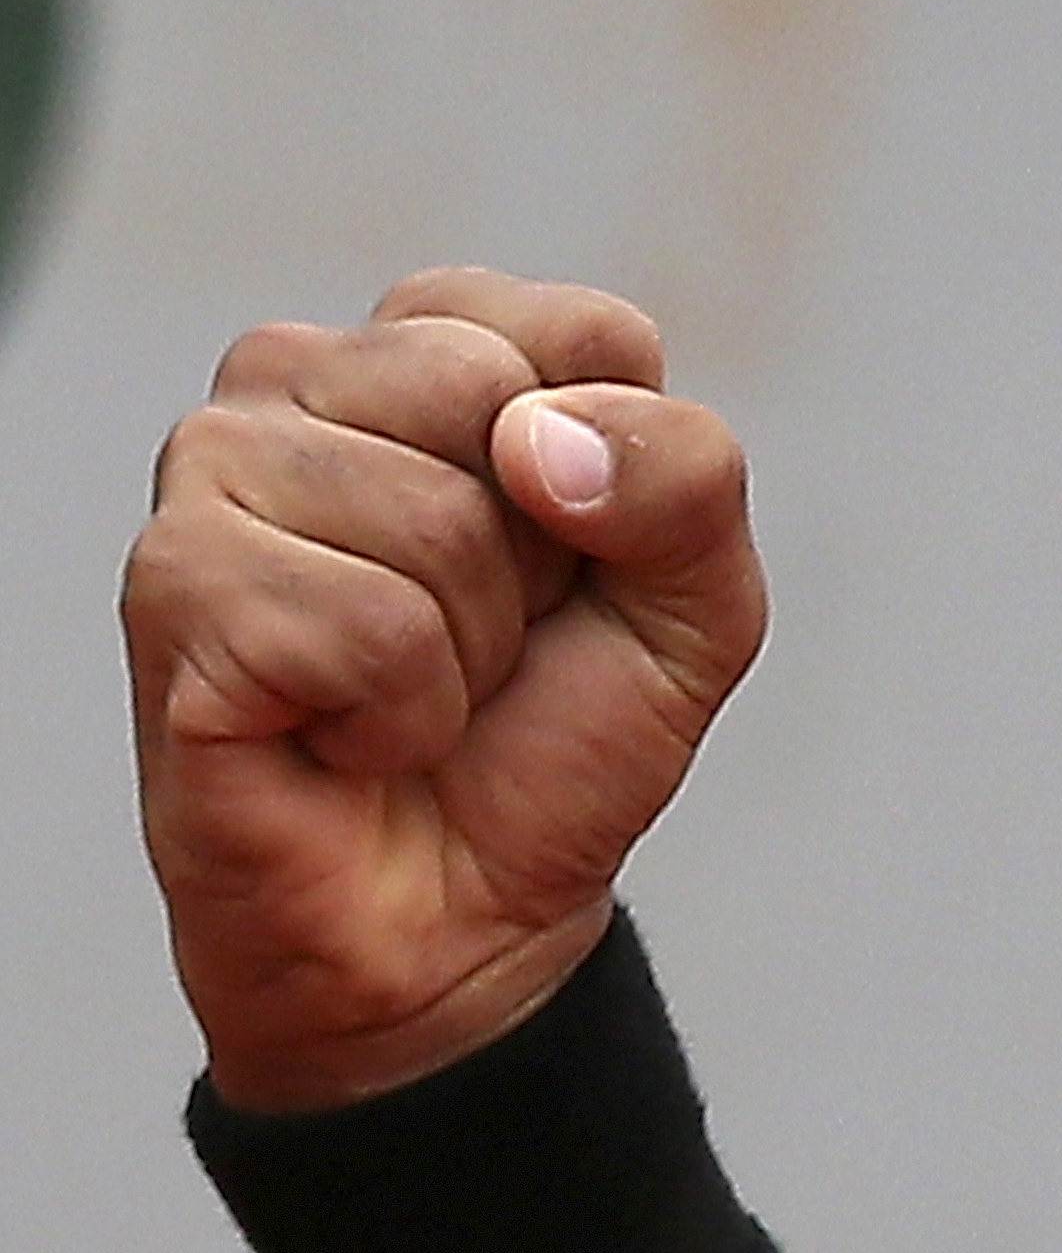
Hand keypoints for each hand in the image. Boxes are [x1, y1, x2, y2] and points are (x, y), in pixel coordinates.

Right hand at [125, 268, 767, 1111]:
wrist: (464, 919)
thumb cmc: (558, 737)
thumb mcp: (699, 601)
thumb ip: (686, 476)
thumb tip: (536, 437)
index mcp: (438, 344)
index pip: (587, 333)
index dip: (626, 483)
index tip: (572, 564)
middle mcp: (305, 377)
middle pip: (494, 399)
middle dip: (535, 560)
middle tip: (482, 638)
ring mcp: (217, 471)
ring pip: (430, 514)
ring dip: (465, 644)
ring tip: (411, 692)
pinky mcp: (172, 585)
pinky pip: (361, 623)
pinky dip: (398, 713)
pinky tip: (349, 739)